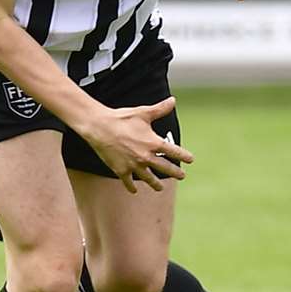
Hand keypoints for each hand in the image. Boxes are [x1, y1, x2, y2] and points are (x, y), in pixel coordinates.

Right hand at [80, 97, 194, 192]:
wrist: (99, 127)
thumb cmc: (121, 118)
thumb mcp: (143, 112)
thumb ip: (160, 109)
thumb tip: (173, 100)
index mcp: (154, 143)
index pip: (174, 152)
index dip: (184, 156)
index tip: (190, 159)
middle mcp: (146, 157)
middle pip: (165, 168)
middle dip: (175, 172)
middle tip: (181, 176)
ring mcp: (133, 165)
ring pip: (148, 178)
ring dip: (155, 184)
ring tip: (160, 188)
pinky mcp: (120, 170)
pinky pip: (128, 182)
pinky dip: (131, 187)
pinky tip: (134, 191)